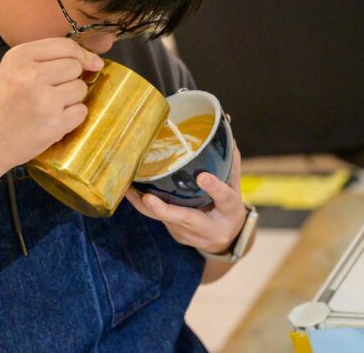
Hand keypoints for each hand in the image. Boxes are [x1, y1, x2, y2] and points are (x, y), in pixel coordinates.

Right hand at [0, 38, 103, 168]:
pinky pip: (81, 112)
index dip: (81, 55)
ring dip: (72, 99)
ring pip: (80, 88)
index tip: (89, 63)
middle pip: (75, 66)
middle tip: (52, 92)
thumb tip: (94, 60)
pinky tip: (54, 120)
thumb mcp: (13, 70)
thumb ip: (47, 60)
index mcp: (20, 56)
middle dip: (71, 79)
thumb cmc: (1, 105)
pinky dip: (72, 117)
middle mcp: (31, 75)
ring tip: (50, 107)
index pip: (66, 45)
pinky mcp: (54, 124)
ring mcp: (44, 100)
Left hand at [126, 143, 248, 254]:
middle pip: (186, 218)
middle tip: (148, 198)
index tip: (203, 177)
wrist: (223, 241)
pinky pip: (157, 219)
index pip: (224, 198)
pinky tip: (129, 192)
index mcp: (230, 211)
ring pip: (165, 219)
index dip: (214, 188)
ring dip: (145, 205)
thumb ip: (229, 159)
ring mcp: (190, 234)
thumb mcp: (235, 186)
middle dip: (165, 210)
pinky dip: (143, 205)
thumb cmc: (229, 208)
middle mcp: (209, 228)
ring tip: (129, 189)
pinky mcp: (175, 233)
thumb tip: (226, 122)